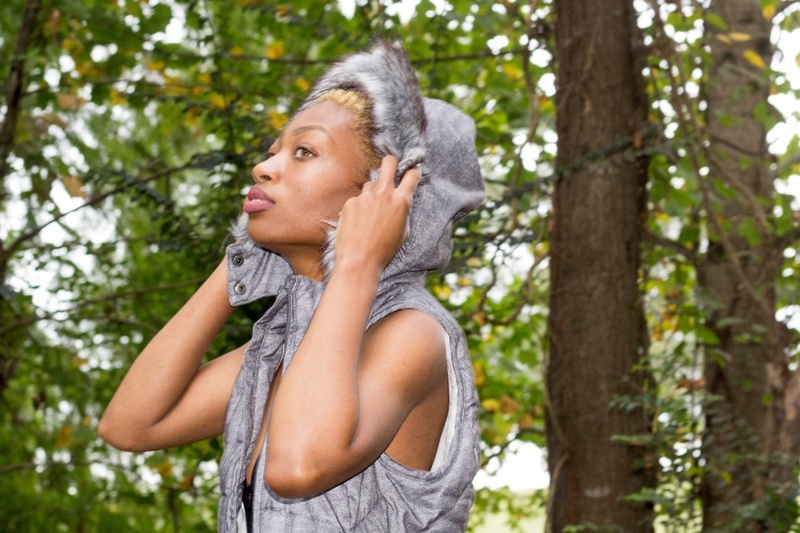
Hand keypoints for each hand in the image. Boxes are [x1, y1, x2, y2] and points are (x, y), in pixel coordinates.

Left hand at [334, 156, 420, 273]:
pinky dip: (358, 209)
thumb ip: (402, 210)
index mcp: (401, 202)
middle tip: (391, 168)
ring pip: (371, 184)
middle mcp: (384, 194)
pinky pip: (357, 199)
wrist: (359, 260)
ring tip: (370, 215)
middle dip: (391, 162)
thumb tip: (400, 200)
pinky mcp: (350, 202)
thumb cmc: (384, 250)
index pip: (411, 176)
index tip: (412, 171)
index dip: (413, 171)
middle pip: (389, 162)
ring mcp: (365, 196)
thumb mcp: (402, 231)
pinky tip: (357, 224)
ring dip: (372, 193)